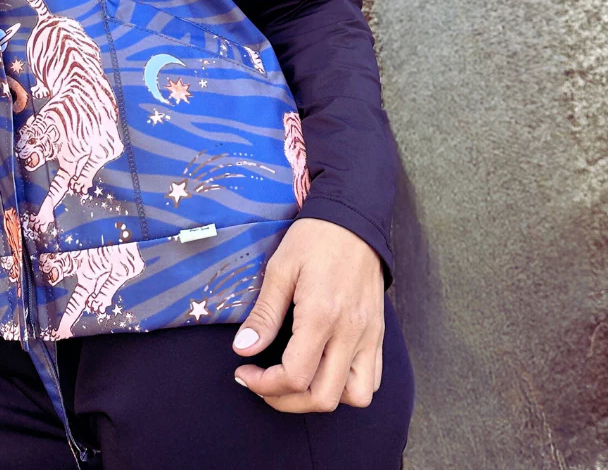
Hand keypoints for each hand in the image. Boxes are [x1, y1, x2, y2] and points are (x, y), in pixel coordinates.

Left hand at [231, 217, 383, 411]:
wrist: (353, 220)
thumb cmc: (313, 239)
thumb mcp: (280, 268)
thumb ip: (264, 313)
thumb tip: (243, 348)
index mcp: (322, 315)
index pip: (296, 376)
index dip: (264, 384)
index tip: (244, 371)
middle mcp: (351, 333)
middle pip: (324, 398)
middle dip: (287, 401)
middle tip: (263, 384)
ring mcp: (370, 336)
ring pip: (355, 396)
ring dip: (322, 398)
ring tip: (295, 381)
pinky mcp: (378, 334)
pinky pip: (372, 379)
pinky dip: (347, 386)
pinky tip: (322, 369)